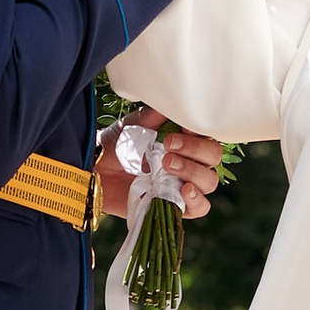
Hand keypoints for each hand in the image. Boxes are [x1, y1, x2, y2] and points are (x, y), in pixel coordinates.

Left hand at [94, 107, 223, 223]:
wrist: (96, 170)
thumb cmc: (117, 145)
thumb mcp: (136, 124)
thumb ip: (156, 115)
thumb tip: (174, 101)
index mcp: (185, 141)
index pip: (209, 136)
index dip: (201, 132)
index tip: (184, 127)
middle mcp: (190, 163)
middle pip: (213, 158)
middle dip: (195, 150)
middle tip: (168, 147)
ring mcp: (183, 186)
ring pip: (209, 182)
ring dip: (192, 171)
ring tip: (166, 166)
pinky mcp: (175, 207)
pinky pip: (200, 208)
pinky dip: (197, 199)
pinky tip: (184, 190)